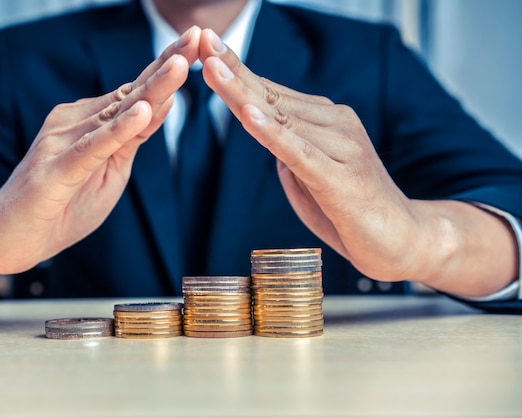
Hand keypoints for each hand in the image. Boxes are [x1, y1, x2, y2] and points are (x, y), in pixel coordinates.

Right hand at [0, 27, 202, 274]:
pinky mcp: (56, 169)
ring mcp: (63, 142)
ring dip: (150, 89)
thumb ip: (133, 139)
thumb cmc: (62, 207)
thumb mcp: (111, 172)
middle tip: (195, 36)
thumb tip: (161, 103)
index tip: (196, 42)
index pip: (136, 91)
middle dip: (165, 64)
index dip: (166, 67)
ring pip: (116, 113)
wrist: (8, 238)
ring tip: (180, 64)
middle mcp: (76, 122)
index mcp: (92, 122)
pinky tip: (141, 113)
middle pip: (130, 92)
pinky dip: (117, 131)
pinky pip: (92, 147)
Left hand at [196, 29, 456, 284]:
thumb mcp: (310, 176)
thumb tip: (263, 126)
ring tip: (211, 68)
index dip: (238, 70)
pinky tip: (248, 115)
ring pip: (281, 118)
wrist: (405, 241)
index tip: (207, 47)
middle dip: (232, 70)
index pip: (272, 92)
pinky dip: (272, 133)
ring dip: (242, 93)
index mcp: (325, 122)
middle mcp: (335, 125)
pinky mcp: (341, 179)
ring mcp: (341, 149)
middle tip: (203, 41)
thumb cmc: (352, 211)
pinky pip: (299, 152)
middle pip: (272, 96)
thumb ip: (288, 150)